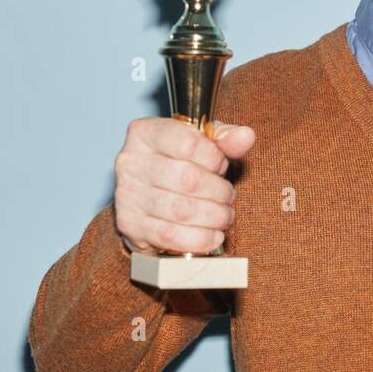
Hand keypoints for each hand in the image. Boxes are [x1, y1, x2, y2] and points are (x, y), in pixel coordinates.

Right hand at [113, 118, 256, 254]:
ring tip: (224, 216)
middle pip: (189, 179)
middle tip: (228, 198)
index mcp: (145, 133)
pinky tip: (213, 235)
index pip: (189, 143)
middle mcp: (130, 161)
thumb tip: (245, 136)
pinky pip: (172, 236)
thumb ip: (225, 139)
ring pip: (182, 211)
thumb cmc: (179, 165)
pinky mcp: (130, 225)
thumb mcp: (201, 145)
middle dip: (220, 192)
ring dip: (214, 217)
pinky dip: (200, 239)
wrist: (149, 199)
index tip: (220, 167)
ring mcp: (127, 194)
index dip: (215, 159)